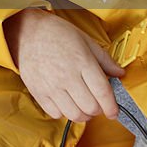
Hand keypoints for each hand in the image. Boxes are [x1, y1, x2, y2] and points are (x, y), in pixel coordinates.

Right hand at [4, 9, 123, 120]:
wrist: (27, 31)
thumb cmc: (57, 33)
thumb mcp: (85, 40)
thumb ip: (105, 59)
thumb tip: (120, 74)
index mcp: (82, 61)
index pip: (103, 93)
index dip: (112, 107)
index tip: (114, 111)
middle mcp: (67, 76)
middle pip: (91, 107)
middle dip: (98, 110)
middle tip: (97, 103)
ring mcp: (51, 86)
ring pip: (74, 115)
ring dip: (83, 114)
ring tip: (82, 104)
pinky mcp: (38, 92)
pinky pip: (56, 114)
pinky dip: (64, 112)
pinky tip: (65, 101)